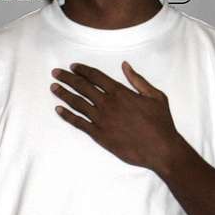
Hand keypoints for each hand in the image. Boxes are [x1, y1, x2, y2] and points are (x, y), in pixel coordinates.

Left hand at [51, 63, 184, 173]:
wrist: (160, 149)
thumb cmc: (161, 123)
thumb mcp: (155, 96)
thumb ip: (138, 80)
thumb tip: (125, 65)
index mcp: (120, 92)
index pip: (96, 76)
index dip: (82, 70)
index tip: (73, 67)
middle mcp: (108, 103)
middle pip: (82, 87)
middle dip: (67, 78)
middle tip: (56, 73)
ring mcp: (102, 120)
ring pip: (77, 103)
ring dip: (63, 94)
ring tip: (53, 87)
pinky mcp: (99, 135)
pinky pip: (79, 123)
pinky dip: (67, 116)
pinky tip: (58, 110)